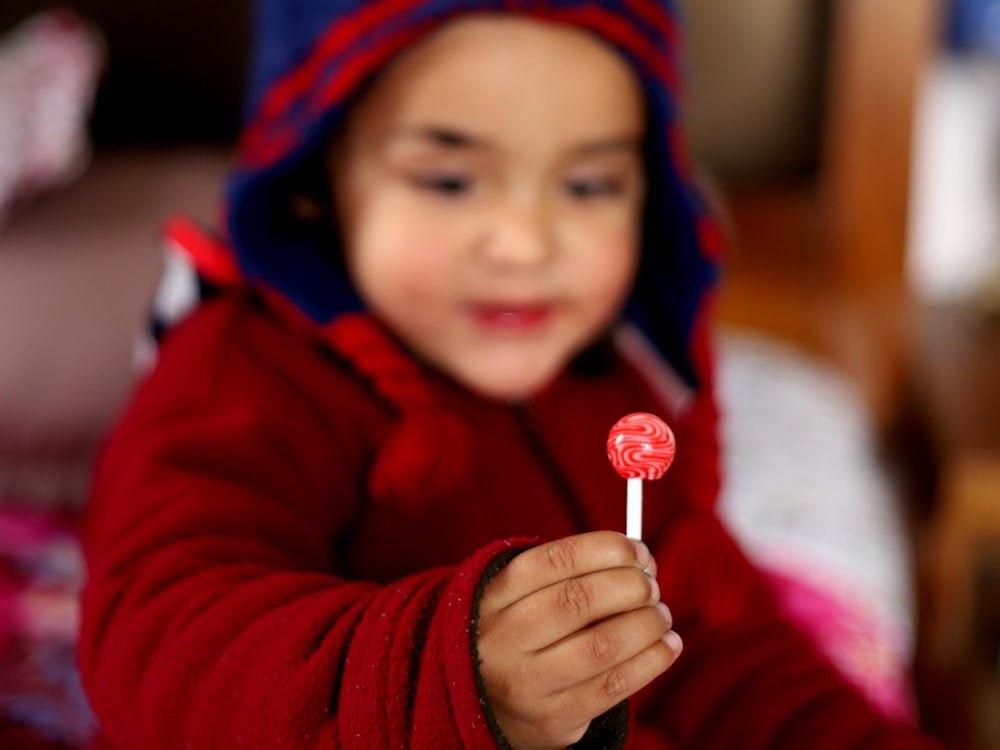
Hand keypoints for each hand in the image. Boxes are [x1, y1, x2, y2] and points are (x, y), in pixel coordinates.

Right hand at [477, 531, 681, 749]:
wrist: (486, 703)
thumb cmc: (524, 635)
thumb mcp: (524, 595)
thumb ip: (575, 573)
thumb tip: (642, 560)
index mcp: (495, 595)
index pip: (555, 560)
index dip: (606, 550)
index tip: (638, 552)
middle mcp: (503, 638)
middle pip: (578, 601)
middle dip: (630, 587)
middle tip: (651, 587)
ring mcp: (525, 684)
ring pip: (601, 646)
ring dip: (646, 625)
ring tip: (661, 616)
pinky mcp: (552, 719)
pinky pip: (613, 687)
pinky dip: (651, 661)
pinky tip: (667, 646)